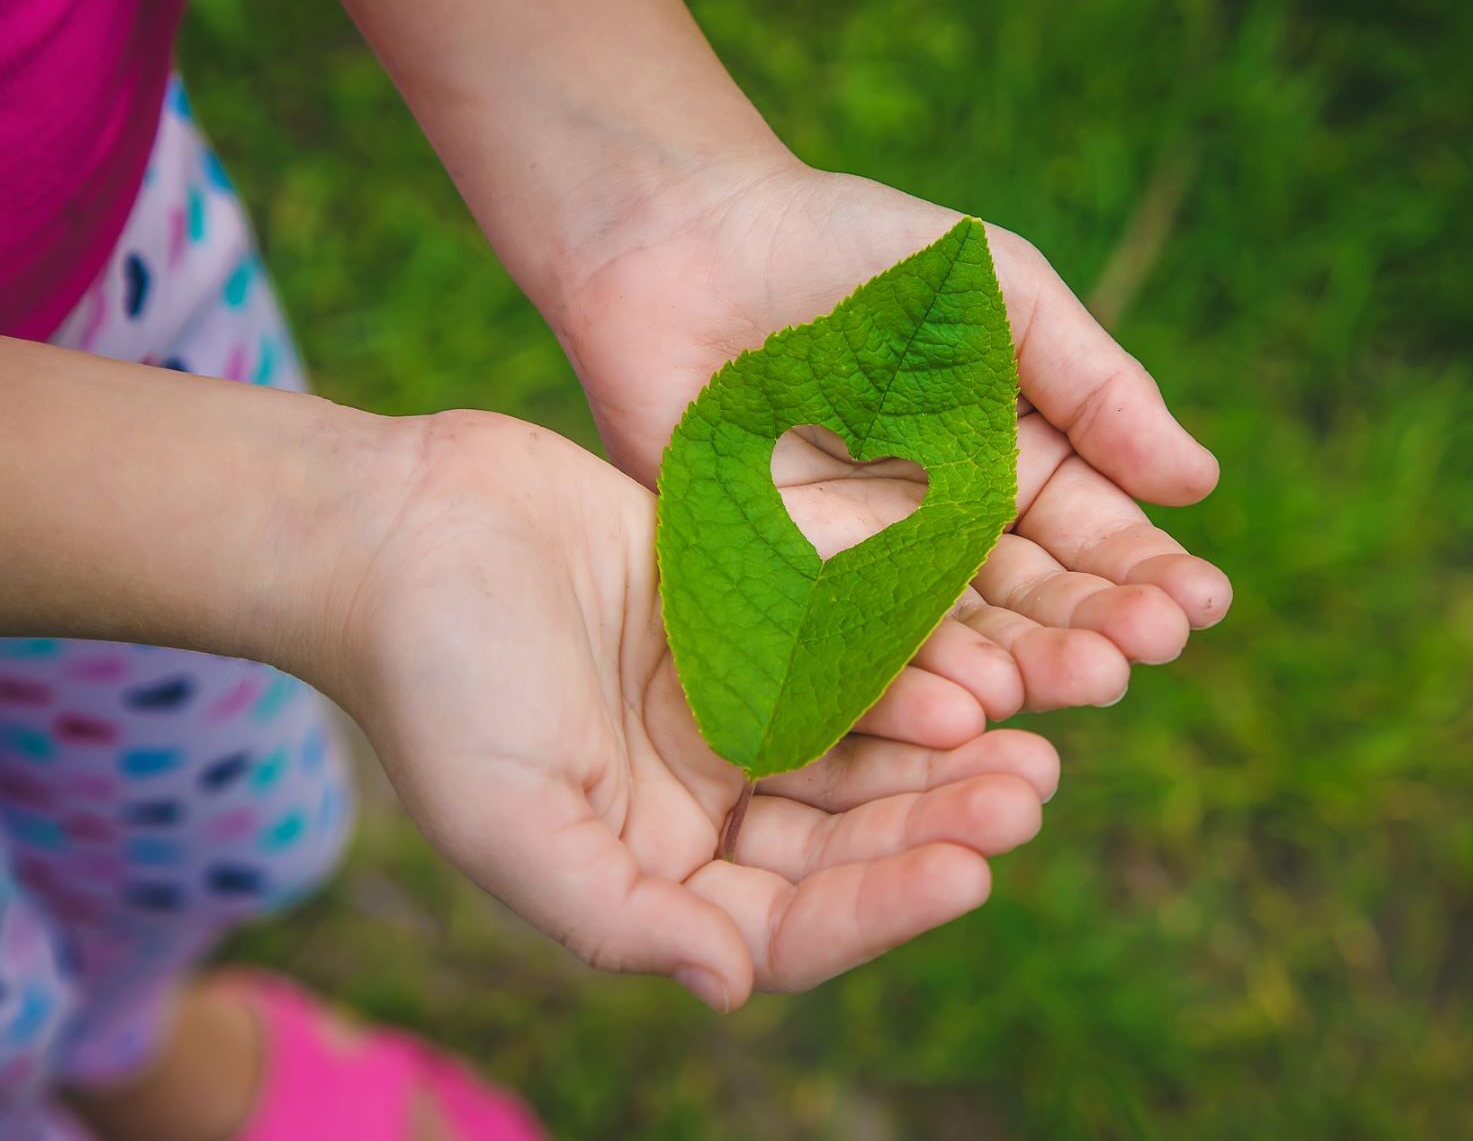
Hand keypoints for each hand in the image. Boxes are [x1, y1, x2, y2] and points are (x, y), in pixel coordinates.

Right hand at [332, 410, 1058, 1010]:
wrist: (399, 528)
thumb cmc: (432, 683)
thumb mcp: (508, 821)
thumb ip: (616, 916)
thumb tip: (730, 987)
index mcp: (656, 872)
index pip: (792, 922)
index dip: (884, 906)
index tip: (972, 877)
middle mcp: (706, 804)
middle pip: (849, 836)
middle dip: (938, 821)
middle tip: (1028, 794)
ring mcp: (733, 712)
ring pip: (864, 747)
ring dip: (944, 747)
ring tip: (1030, 735)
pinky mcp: (748, 622)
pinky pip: (845, 651)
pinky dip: (906, 659)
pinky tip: (971, 654)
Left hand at [551, 164, 1232, 723]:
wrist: (692, 239)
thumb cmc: (855, 251)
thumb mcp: (1003, 297)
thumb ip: (1094, 387)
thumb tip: (1198, 484)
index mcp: (1013, 468)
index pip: (1093, 539)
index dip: (1144, 574)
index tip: (1196, 604)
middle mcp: (947, 535)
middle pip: (1031, 604)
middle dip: (1089, 633)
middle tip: (1137, 657)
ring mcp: (864, 569)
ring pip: (952, 641)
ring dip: (1016, 670)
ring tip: (1071, 685)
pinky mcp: (781, 591)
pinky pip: (844, 648)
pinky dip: (901, 683)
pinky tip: (958, 704)